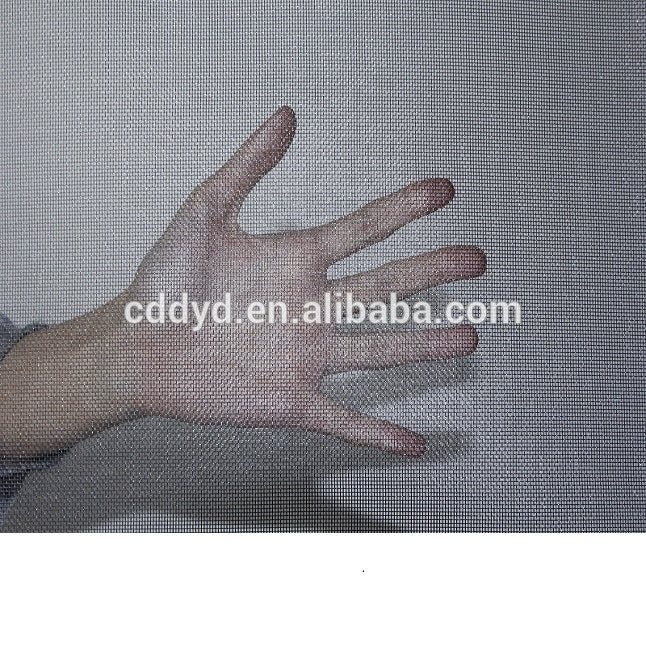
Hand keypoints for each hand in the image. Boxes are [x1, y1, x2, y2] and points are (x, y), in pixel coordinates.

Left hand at [127, 106, 485, 455]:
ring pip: (377, 350)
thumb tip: (285, 116)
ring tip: (467, 338)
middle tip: (476, 260)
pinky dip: (377, 433)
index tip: (444, 191)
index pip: (363, 230)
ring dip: (423, 346)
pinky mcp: (290, 401)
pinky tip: (412, 443)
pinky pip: (343, 420)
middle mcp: (311, 308)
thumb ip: (247, 167)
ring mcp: (305, 356)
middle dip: (432, 273)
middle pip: (385, 287)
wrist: (138, 347)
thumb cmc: (165, 281)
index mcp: (296, 261)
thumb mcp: (205, 212)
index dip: (404, 208)